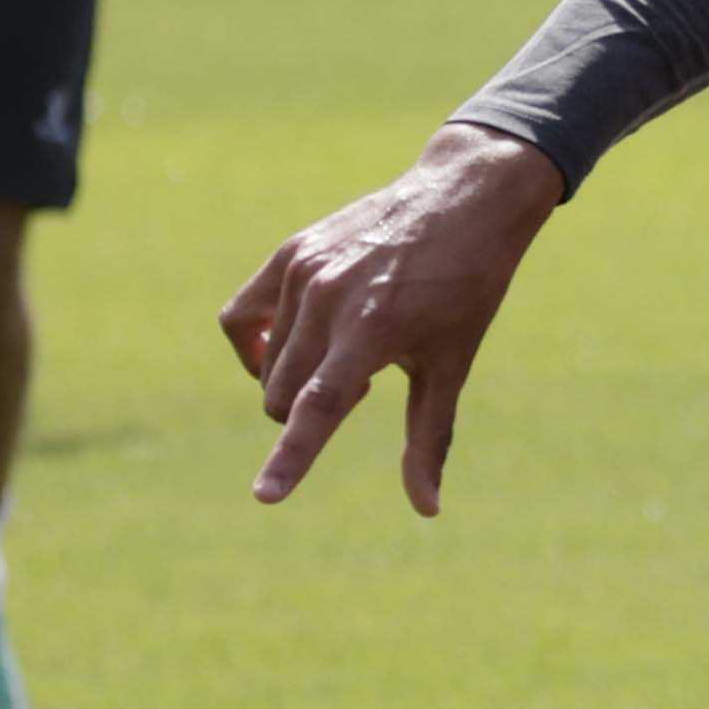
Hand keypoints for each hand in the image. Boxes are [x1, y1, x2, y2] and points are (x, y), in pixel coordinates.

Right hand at [224, 124, 564, 512]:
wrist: (463, 199)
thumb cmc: (468, 290)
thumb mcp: (452, 364)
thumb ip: (429, 438)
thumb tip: (426, 509)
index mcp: (372, 332)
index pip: (318, 408)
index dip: (291, 458)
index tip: (266, 497)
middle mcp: (328, 301)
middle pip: (283, 396)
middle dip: (309, 411)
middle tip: (366, 381)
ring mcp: (302, 272)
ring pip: (266, 363)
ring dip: (296, 376)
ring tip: (351, 350)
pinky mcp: (289, 253)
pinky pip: (241, 316)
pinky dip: (256, 343)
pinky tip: (290, 344)